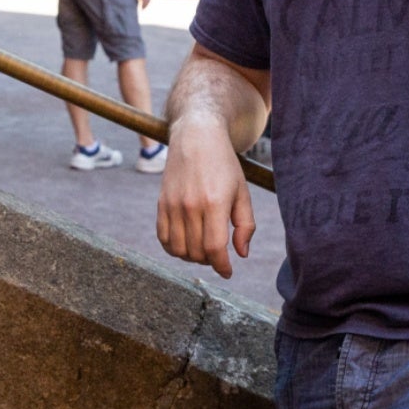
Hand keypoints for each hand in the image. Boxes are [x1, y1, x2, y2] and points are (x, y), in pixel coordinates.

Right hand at [156, 118, 254, 278]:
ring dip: (192, 257)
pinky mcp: (162, 203)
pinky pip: (163, 238)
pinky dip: (174, 249)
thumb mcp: (242, 192)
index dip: (222, 266)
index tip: (228, 272)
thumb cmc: (224, 165)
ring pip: (179, 250)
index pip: (214, 248)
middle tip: (218, 255)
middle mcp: (191, 205)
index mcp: (215, 203)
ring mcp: (173, 205)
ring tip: (203, 250)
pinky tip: (186, 244)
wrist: (196, 136)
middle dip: (210, 261)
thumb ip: (245, 225)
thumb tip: (241, 254)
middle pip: (197, 252)